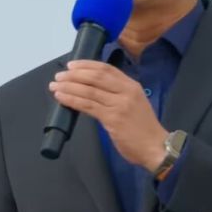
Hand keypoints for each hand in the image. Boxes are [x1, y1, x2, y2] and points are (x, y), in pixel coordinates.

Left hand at [49, 60, 167, 171]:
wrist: (156, 147)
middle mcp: (126, 92)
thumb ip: (118, 94)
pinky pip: (88, 106)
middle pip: (96, 76)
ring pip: (89, 90)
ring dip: (69, 87)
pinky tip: (62, 98)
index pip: (107, 69)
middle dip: (75, 74)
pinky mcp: (112, 119)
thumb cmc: (144, 128)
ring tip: (55, 86)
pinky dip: (72, 100)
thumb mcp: (135, 103)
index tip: (72, 65)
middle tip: (59, 75)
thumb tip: (93, 89)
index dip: (87, 65)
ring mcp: (119, 105)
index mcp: (132, 85)